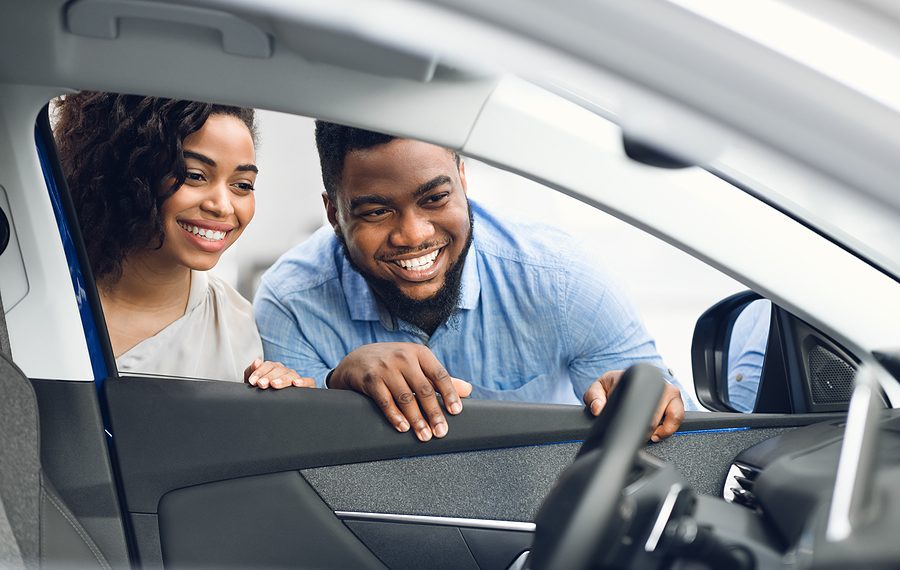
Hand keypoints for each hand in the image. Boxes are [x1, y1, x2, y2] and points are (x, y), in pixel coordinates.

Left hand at [245, 359, 315, 388]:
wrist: (275, 411)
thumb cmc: (265, 395)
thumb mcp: (255, 384)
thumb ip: (251, 371)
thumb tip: (256, 361)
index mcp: (274, 369)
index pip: (268, 366)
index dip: (259, 372)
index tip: (252, 381)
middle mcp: (286, 372)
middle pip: (279, 370)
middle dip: (269, 377)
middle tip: (261, 384)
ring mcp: (296, 378)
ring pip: (291, 375)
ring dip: (282, 379)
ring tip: (274, 384)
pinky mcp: (308, 386)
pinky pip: (309, 381)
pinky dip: (303, 381)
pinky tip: (296, 384)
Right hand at [329, 342, 472, 441]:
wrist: (357, 359)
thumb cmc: (393, 364)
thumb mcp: (417, 364)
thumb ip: (440, 378)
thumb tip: (467, 389)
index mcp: (420, 353)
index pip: (439, 375)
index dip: (449, 394)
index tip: (456, 412)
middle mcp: (404, 357)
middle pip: (424, 389)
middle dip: (434, 413)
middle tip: (441, 431)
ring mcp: (386, 367)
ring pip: (405, 398)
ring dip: (416, 419)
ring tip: (424, 435)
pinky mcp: (371, 379)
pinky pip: (385, 401)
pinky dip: (395, 416)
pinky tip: (403, 427)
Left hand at [582, 369, 684, 441]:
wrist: (625, 381)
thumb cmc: (612, 385)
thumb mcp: (598, 389)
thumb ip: (593, 397)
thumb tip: (598, 409)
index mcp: (638, 377)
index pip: (640, 400)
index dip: (634, 420)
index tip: (629, 430)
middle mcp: (658, 382)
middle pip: (657, 414)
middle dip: (645, 430)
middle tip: (634, 436)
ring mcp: (670, 391)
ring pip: (673, 416)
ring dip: (661, 430)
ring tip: (648, 435)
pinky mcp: (677, 401)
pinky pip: (680, 418)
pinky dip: (670, 429)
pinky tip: (657, 434)